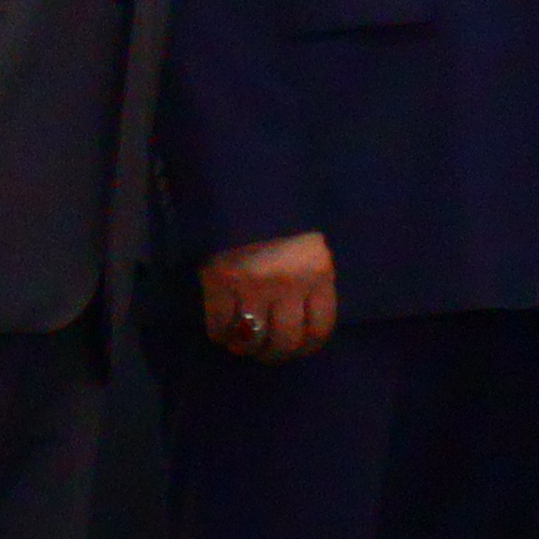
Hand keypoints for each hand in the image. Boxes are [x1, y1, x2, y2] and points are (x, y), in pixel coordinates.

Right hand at [199, 230, 337, 363]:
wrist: (243, 186)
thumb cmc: (284, 218)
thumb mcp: (313, 245)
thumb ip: (313, 281)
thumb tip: (303, 327)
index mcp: (319, 274)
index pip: (319, 330)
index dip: (306, 346)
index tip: (295, 347)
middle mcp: (290, 283)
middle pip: (285, 341)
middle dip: (274, 352)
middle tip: (264, 349)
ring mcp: (253, 284)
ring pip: (253, 339)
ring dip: (246, 347)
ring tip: (242, 342)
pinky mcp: (220, 282)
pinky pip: (219, 326)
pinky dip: (220, 333)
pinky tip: (222, 327)